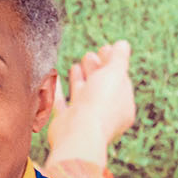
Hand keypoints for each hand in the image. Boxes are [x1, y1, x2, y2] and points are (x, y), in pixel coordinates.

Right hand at [47, 41, 135, 163]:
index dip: (113, 63)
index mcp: (123, 107)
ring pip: (83, 95)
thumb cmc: (100, 104)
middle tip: (91, 54)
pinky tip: (54, 77)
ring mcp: (84, 119)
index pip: (120, 81)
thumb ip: (119, 58)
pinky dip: (58, 89)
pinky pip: (61, 102)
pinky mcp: (65, 122)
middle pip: (101, 87)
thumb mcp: (115, 74)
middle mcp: (104, 114)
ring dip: (80, 78)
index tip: (105, 48)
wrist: (78, 133)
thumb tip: (123, 43)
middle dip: (96, 69)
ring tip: (78, 64)